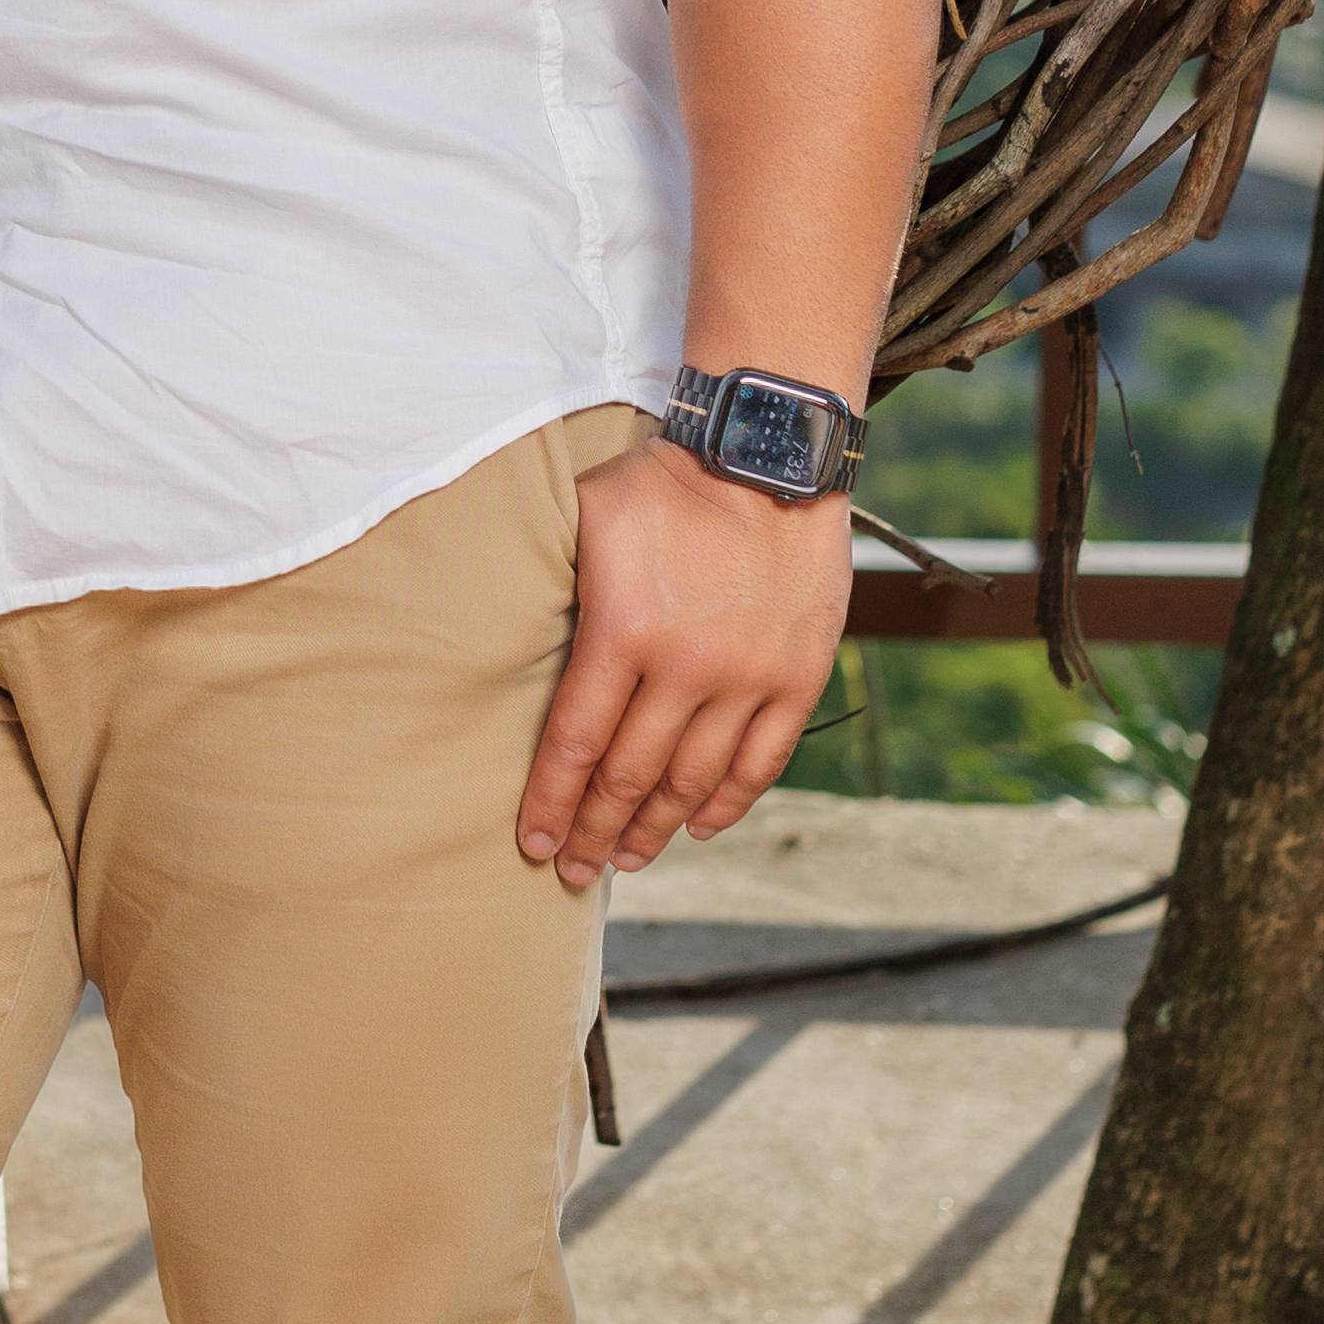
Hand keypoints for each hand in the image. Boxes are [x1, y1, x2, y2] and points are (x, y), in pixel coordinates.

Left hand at [516, 433, 852, 891]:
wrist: (766, 453)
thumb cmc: (664, 482)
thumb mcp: (589, 519)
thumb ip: (561, 592)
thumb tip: (525, 649)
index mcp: (624, 630)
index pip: (577, 742)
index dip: (551, 800)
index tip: (531, 842)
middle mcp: (688, 666)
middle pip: (631, 775)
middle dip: (594, 830)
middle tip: (571, 870)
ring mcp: (749, 677)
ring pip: (693, 780)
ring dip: (655, 828)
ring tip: (625, 857)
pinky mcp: (797, 676)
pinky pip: (761, 762)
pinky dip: (727, 802)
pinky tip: (698, 826)